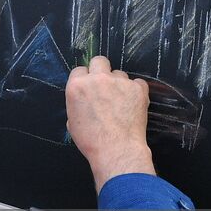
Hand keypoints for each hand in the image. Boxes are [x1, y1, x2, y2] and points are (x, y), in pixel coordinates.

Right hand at [65, 56, 155, 191]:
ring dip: (119, 84)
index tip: (90, 89)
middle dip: (101, 70)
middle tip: (105, 86)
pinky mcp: (137, 88)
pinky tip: (134, 104)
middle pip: (99, 61)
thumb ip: (77, 104)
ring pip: (119, 73)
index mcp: (77, 87)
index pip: (79, 70)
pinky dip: (136, 91)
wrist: (116, 149)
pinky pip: (138, 83)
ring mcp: (119, 81)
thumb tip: (85, 102)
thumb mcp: (72, 122)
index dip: (85, 79)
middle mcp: (97, 79)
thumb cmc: (91, 141)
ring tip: (122, 102)